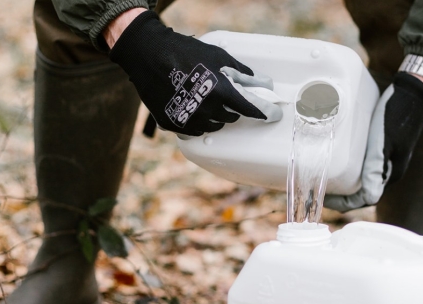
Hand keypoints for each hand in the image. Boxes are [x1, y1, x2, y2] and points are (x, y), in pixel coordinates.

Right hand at [107, 10, 280, 135]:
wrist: (148, 55)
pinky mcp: (175, 125)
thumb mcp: (218, 56)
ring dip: (215, 115)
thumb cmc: (184, 52)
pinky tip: (192, 106)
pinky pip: (196, 130)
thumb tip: (262, 83)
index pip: (251, 109)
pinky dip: (198, 121)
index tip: (273, 115)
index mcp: (220, 91)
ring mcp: (189, 119)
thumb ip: (242, 72)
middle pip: (232, 118)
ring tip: (204, 97)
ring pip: (214, 125)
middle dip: (232, 108)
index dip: (265, 112)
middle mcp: (206, 109)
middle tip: (221, 92)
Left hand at [324, 72, 422, 211]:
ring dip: (342, 182)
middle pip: (360, 191)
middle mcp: (387, 170)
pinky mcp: (381, 148)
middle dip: (338, 194)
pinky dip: (348, 167)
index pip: (363, 200)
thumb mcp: (384, 143)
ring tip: (322, 177)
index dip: (341, 203)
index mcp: (389, 174)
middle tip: (317, 188)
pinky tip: (336, 158)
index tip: (321, 199)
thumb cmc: (396, 115)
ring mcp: (385, 159)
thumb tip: (370, 199)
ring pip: (360, 178)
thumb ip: (376, 169)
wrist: (412, 92)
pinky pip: (361, 164)